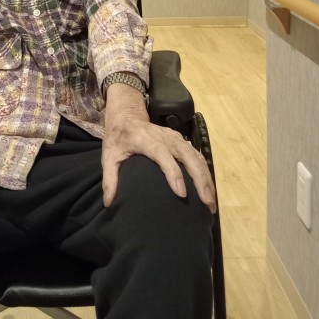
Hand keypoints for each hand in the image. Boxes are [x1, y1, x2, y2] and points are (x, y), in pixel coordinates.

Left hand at [101, 83, 215, 212]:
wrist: (127, 116)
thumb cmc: (118, 138)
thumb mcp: (108, 156)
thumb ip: (109, 178)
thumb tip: (108, 203)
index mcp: (146, 139)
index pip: (163, 155)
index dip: (174, 173)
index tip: (182, 194)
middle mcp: (164, 137)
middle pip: (187, 155)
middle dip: (199, 179)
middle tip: (206, 203)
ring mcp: (174, 137)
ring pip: (195, 155)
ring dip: (206, 177)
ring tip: (210, 201)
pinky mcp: (180, 140)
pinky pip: (196, 154)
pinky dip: (205, 170)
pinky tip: (208, 188)